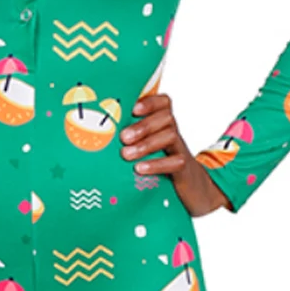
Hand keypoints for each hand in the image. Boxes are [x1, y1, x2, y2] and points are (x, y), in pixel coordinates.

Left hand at [119, 93, 232, 217]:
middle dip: (143, 126)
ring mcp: (180, 149)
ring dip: (146, 144)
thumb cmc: (158, 162)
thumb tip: (99, 134)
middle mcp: (173, 132)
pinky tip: (140, 168)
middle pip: (166, 118)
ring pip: (171, 136)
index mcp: (163, 123)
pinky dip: (156, 164)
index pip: (164, 102)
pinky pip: (175, 161)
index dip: (150, 102)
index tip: (133, 109)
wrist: (190, 187)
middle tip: (123, 137)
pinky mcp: (184, 168)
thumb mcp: (145, 145)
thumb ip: (129, 136)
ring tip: (126, 154)